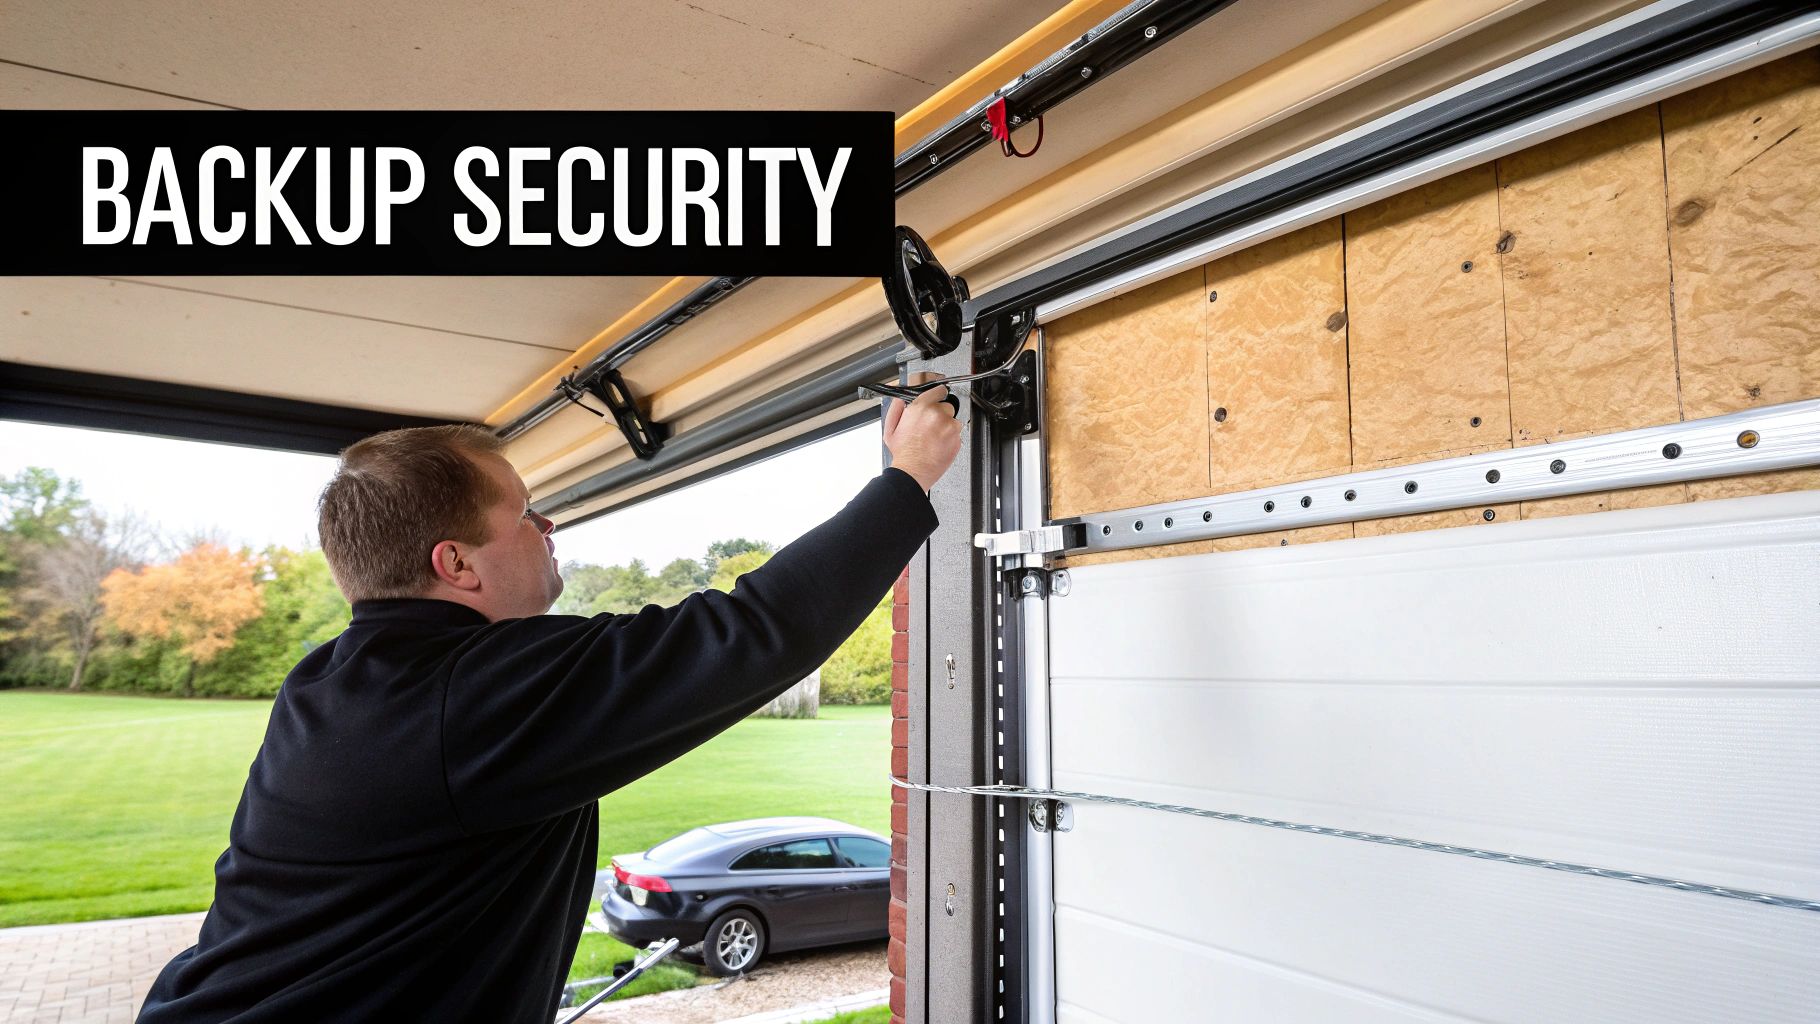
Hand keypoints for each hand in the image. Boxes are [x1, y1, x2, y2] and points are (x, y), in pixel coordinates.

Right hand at [884, 372, 961, 491]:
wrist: (912, 472)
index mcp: (921, 408)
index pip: (939, 391)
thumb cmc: (903, 453)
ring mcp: (949, 427)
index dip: (938, 395)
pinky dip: (950, 439)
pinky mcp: (957, 440)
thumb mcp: (891, 428)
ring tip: (934, 439)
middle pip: (947, 407)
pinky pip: (957, 435)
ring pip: (953, 421)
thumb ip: (896, 409)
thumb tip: (901, 399)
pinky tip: (939, 445)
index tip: (939, 398)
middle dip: (940, 415)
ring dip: (946, 427)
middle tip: (931, 427)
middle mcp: (937, 415)